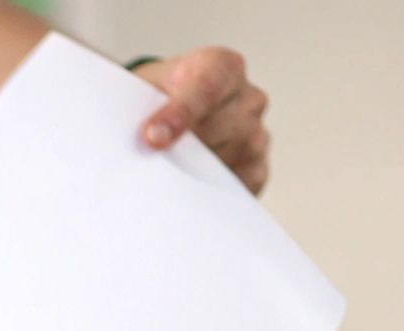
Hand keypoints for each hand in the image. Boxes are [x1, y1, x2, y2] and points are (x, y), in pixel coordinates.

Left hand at [134, 48, 270, 193]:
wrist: (169, 113)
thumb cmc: (158, 99)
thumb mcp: (146, 89)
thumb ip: (146, 106)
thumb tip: (147, 141)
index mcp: (222, 67)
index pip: (206, 88)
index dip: (179, 114)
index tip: (153, 138)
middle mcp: (248, 97)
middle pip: (216, 130)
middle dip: (181, 146)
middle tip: (152, 155)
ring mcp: (257, 134)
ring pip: (225, 161)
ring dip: (192, 169)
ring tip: (170, 163)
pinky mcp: (257, 168)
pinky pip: (236, 185)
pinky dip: (208, 190)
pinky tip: (189, 181)